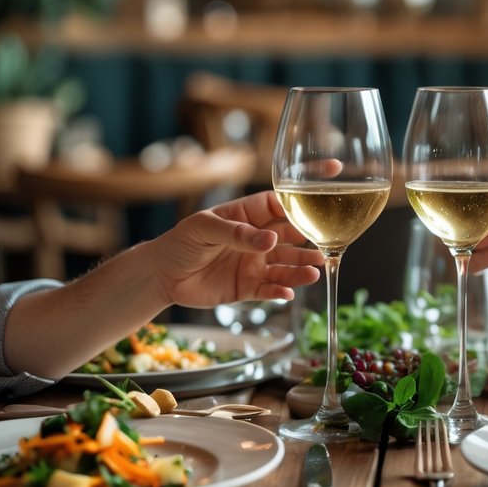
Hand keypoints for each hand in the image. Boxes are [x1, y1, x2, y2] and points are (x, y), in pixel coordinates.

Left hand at [149, 191, 322, 307]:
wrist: (161, 275)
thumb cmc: (180, 242)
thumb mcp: (205, 228)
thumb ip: (237, 233)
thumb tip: (270, 239)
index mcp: (247, 215)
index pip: (280, 204)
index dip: (303, 198)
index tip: (325, 193)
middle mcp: (257, 239)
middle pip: (291, 238)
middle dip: (310, 241)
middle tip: (326, 246)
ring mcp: (254, 264)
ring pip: (285, 265)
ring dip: (300, 269)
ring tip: (315, 272)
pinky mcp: (247, 287)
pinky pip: (269, 290)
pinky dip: (280, 291)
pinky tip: (288, 293)